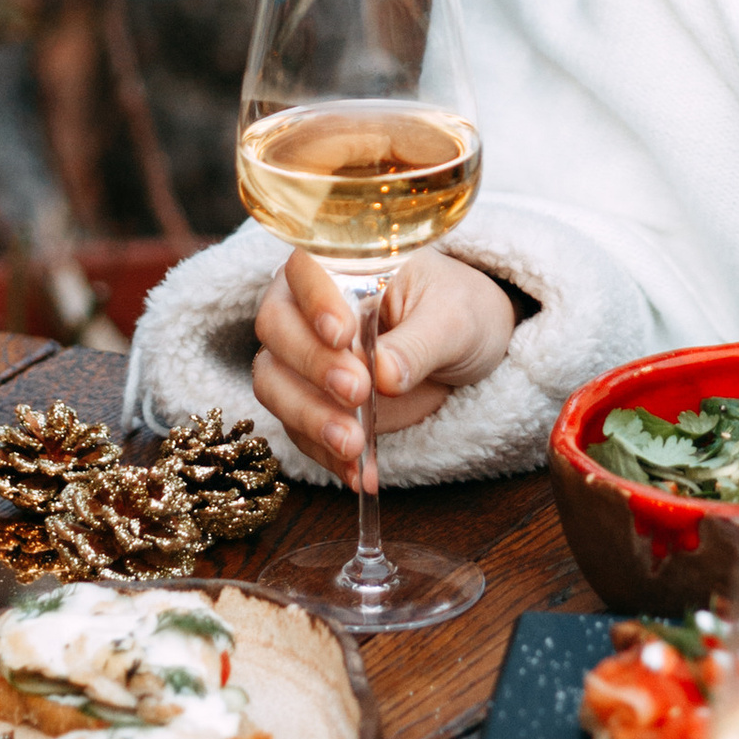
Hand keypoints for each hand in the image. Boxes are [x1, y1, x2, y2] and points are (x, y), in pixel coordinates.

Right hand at [251, 246, 515, 474]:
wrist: (466, 349)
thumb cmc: (458, 311)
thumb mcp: (456, 319)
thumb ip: (419, 343)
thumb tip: (385, 376)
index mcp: (342, 266)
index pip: (305, 270)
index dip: (314, 300)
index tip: (344, 335)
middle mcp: (308, 307)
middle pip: (276, 329)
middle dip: (312, 365)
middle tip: (357, 391)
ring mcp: (303, 358)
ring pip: (273, 382)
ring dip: (309, 416)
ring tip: (354, 444)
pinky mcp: (312, 403)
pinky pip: (300, 431)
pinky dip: (326, 455)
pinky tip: (359, 472)